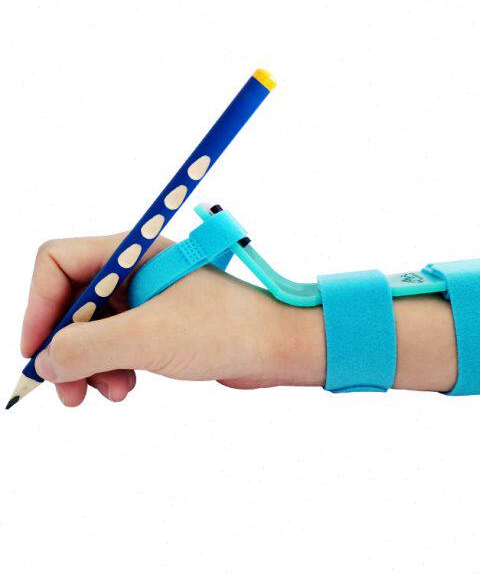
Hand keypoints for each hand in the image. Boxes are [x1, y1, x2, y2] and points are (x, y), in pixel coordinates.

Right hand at [21, 234, 325, 405]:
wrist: (275, 346)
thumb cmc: (223, 328)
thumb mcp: (147, 338)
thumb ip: (86, 347)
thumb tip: (45, 360)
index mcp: (132, 253)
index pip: (58, 263)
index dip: (38, 305)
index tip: (36, 351)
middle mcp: (135, 271)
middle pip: (71, 302)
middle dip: (66, 348)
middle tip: (67, 392)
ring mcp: (147, 298)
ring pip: (92, 329)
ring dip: (91, 365)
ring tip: (112, 393)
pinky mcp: (158, 324)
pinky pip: (117, 344)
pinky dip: (113, 368)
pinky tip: (127, 388)